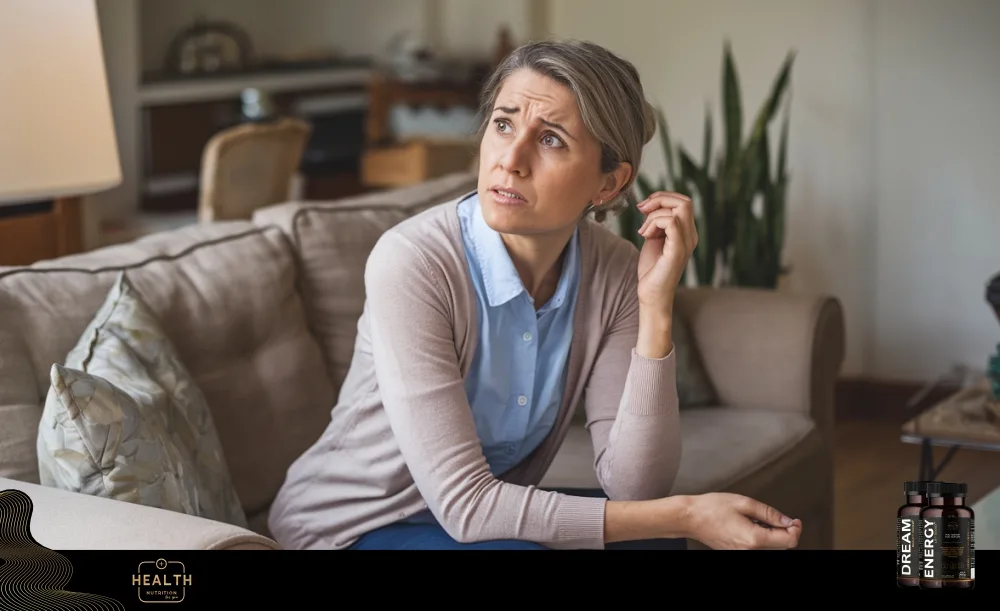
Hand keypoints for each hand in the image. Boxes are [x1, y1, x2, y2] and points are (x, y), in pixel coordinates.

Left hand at [635, 192, 697, 310]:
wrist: (652, 294)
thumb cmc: (652, 269)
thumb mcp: (654, 239)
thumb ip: (656, 223)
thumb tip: (650, 205)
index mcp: (687, 232)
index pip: (683, 202)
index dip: (662, 198)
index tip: (644, 208)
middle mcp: (691, 236)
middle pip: (685, 201)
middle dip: (659, 199)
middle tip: (642, 210)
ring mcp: (686, 243)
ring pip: (679, 209)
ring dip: (653, 215)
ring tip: (643, 231)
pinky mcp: (677, 251)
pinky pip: (671, 222)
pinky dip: (654, 223)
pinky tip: (646, 235)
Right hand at [682, 493, 802, 549]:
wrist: (690, 518)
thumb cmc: (711, 508)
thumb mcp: (744, 503)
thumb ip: (769, 513)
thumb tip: (788, 520)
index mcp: (754, 538)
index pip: (788, 541)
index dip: (796, 529)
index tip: (795, 520)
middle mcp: (749, 551)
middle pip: (781, 547)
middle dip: (785, 532)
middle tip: (781, 518)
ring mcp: (742, 554)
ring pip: (770, 548)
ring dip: (773, 535)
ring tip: (759, 519)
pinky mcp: (736, 553)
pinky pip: (757, 548)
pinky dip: (761, 538)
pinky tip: (751, 525)